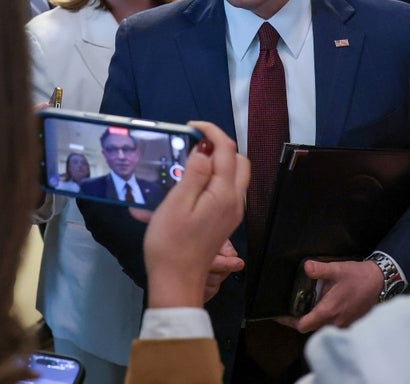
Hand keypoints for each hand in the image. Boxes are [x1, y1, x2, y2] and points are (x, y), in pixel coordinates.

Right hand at [143, 122, 248, 308]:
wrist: (176, 282)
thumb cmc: (170, 244)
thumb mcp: (177, 203)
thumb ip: (194, 173)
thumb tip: (205, 149)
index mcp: (224, 194)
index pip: (227, 150)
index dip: (211, 132)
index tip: (190, 127)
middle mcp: (234, 201)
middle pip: (238, 161)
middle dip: (219, 145)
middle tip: (192, 143)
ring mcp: (232, 213)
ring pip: (234, 175)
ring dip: (217, 162)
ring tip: (188, 161)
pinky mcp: (225, 222)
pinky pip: (226, 190)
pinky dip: (214, 178)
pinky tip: (191, 183)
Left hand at [289, 259, 384, 332]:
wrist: (382, 282)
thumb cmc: (359, 277)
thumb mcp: (337, 269)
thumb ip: (320, 269)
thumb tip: (306, 266)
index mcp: (329, 311)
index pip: (303, 325)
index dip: (290, 321)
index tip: (282, 315)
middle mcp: (335, 323)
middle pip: (311, 329)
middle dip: (301, 321)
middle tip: (293, 309)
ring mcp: (344, 325)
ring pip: (322, 328)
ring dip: (315, 321)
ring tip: (308, 307)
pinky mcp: (351, 323)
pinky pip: (333, 327)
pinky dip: (326, 321)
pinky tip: (325, 308)